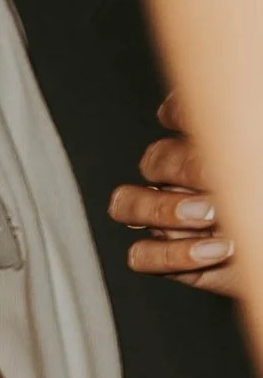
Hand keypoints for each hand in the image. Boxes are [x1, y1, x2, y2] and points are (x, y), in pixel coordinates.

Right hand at [109, 104, 244, 299]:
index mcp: (210, 149)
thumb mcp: (254, 164)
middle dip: (181, 171)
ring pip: (128, 205)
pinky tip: (212, 252)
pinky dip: (171, 254)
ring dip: (162, 210)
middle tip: (216, 182)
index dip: (178, 116)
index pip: (176, 118)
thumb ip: (230, 151)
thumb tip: (200, 145)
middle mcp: (184, 182)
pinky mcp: (171, 261)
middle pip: (153, 162)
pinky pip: (141, 255)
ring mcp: (172, 221)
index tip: (202, 127)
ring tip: (210, 218)